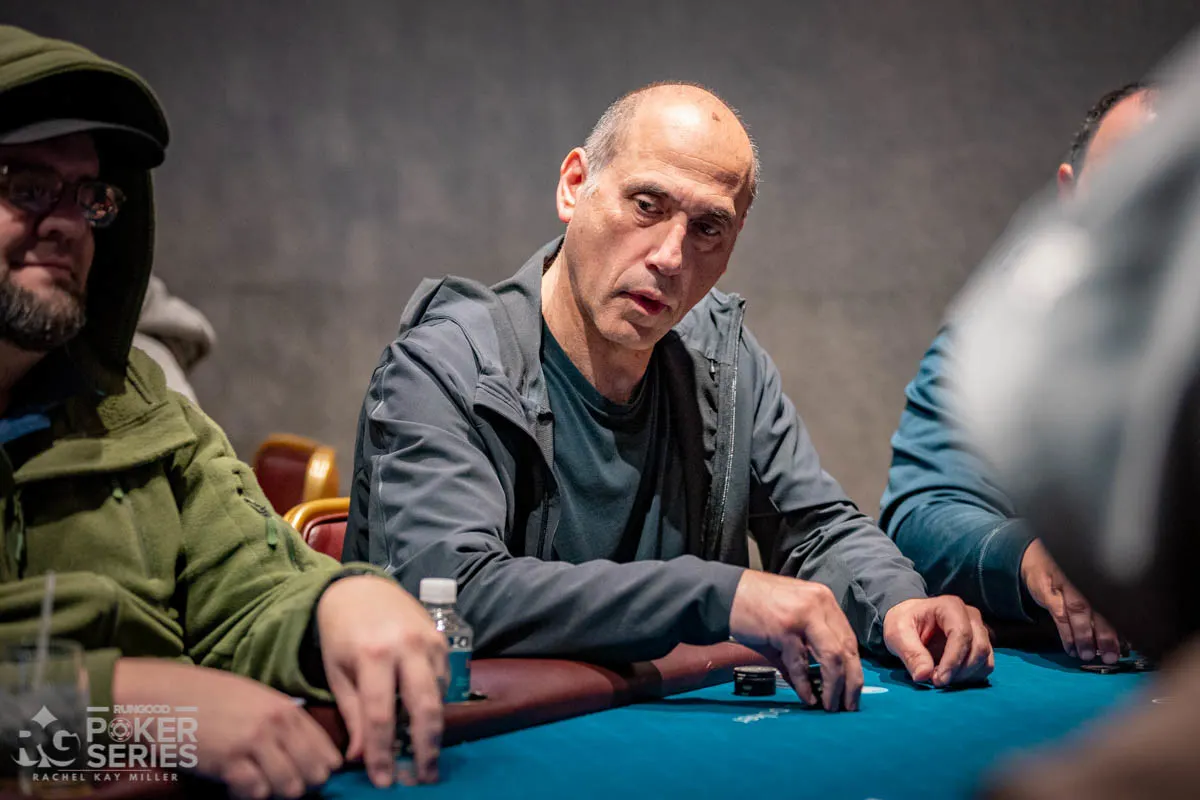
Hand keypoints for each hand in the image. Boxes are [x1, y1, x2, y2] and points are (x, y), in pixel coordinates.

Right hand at [112, 659, 342, 798]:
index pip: (326, 750)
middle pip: (314, 773)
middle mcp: (276, 725)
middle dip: (301, 784)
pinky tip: (234, 786)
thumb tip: (304, 747)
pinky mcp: (229, 762)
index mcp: (286, 708)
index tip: (306, 774)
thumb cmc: (204, 695)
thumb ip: (280, 718)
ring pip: (289, 787)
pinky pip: (256, 792)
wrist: (160, 697)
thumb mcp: (252, 697)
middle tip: (280, 784)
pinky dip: (248, 795)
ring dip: (275, 792)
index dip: (319, 768)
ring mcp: (254, 743)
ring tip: (256, 783)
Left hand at [316, 574, 447, 786]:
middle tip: (423, 777)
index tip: (384, 780)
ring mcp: (429, 641)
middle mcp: (406, 647)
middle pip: (424, 707)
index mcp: (373, 654)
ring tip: (425, 756)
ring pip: (439, 695)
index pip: (380, 715)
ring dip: (433, 729)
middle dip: (425, 748)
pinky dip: (435, 703)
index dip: (382, 752)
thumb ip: (352, 715)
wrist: (359, 589)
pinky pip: (444, 680)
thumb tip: (361, 757)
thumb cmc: (341, 634)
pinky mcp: (442, 639)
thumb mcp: (337, 673)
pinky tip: (425, 720)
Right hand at [729, 571, 862, 711]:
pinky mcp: (784, 629)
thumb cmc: (755, 608)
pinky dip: (805, 685)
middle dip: (852, 683)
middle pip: (847, 649)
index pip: (848, 639)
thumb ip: (807, 648)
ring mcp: (802, 615)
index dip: (854, 668)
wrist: (724, 593)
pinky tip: (807, 698)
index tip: (853, 691)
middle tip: (849, 706)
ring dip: (834, 687)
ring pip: (833, 657)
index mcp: (823, 600)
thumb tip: (818, 686)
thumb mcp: (789, 621)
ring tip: (830, 706)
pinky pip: (801, 665)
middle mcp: (818, 604)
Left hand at [883, 596, 992, 686]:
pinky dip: (970, 677)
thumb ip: (911, 653)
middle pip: (979, 647)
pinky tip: (950, 677)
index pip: (961, 634)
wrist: (910, 620)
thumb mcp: (898, 634)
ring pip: (985, 658)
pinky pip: (986, 666)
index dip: (953, 661)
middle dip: (959, 671)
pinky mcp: (981, 645)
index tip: (938, 680)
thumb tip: (924, 675)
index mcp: (950, 606)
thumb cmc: (904, 622)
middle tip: (936, 681)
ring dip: (965, 676)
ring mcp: (979, 630)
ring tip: (941, 678)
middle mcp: (970, 616)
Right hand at [1021, 538, 1120, 662]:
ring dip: (1084, 636)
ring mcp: (1066, 586)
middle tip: (1110, 657)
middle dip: (1106, 635)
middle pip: (1099, 610)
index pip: (1116, 605)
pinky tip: (1070, 648)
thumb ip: (1103, 607)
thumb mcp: (1087, 586)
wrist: (1036, 557)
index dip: (1122, 626)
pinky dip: (1065, 633)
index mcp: (1100, 581)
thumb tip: (1125, 639)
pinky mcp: (1048, 592)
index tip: (1127, 647)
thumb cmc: (1069, 576)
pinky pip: (1058, 615)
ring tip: (1088, 655)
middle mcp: (1085, 582)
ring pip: (1079, 612)